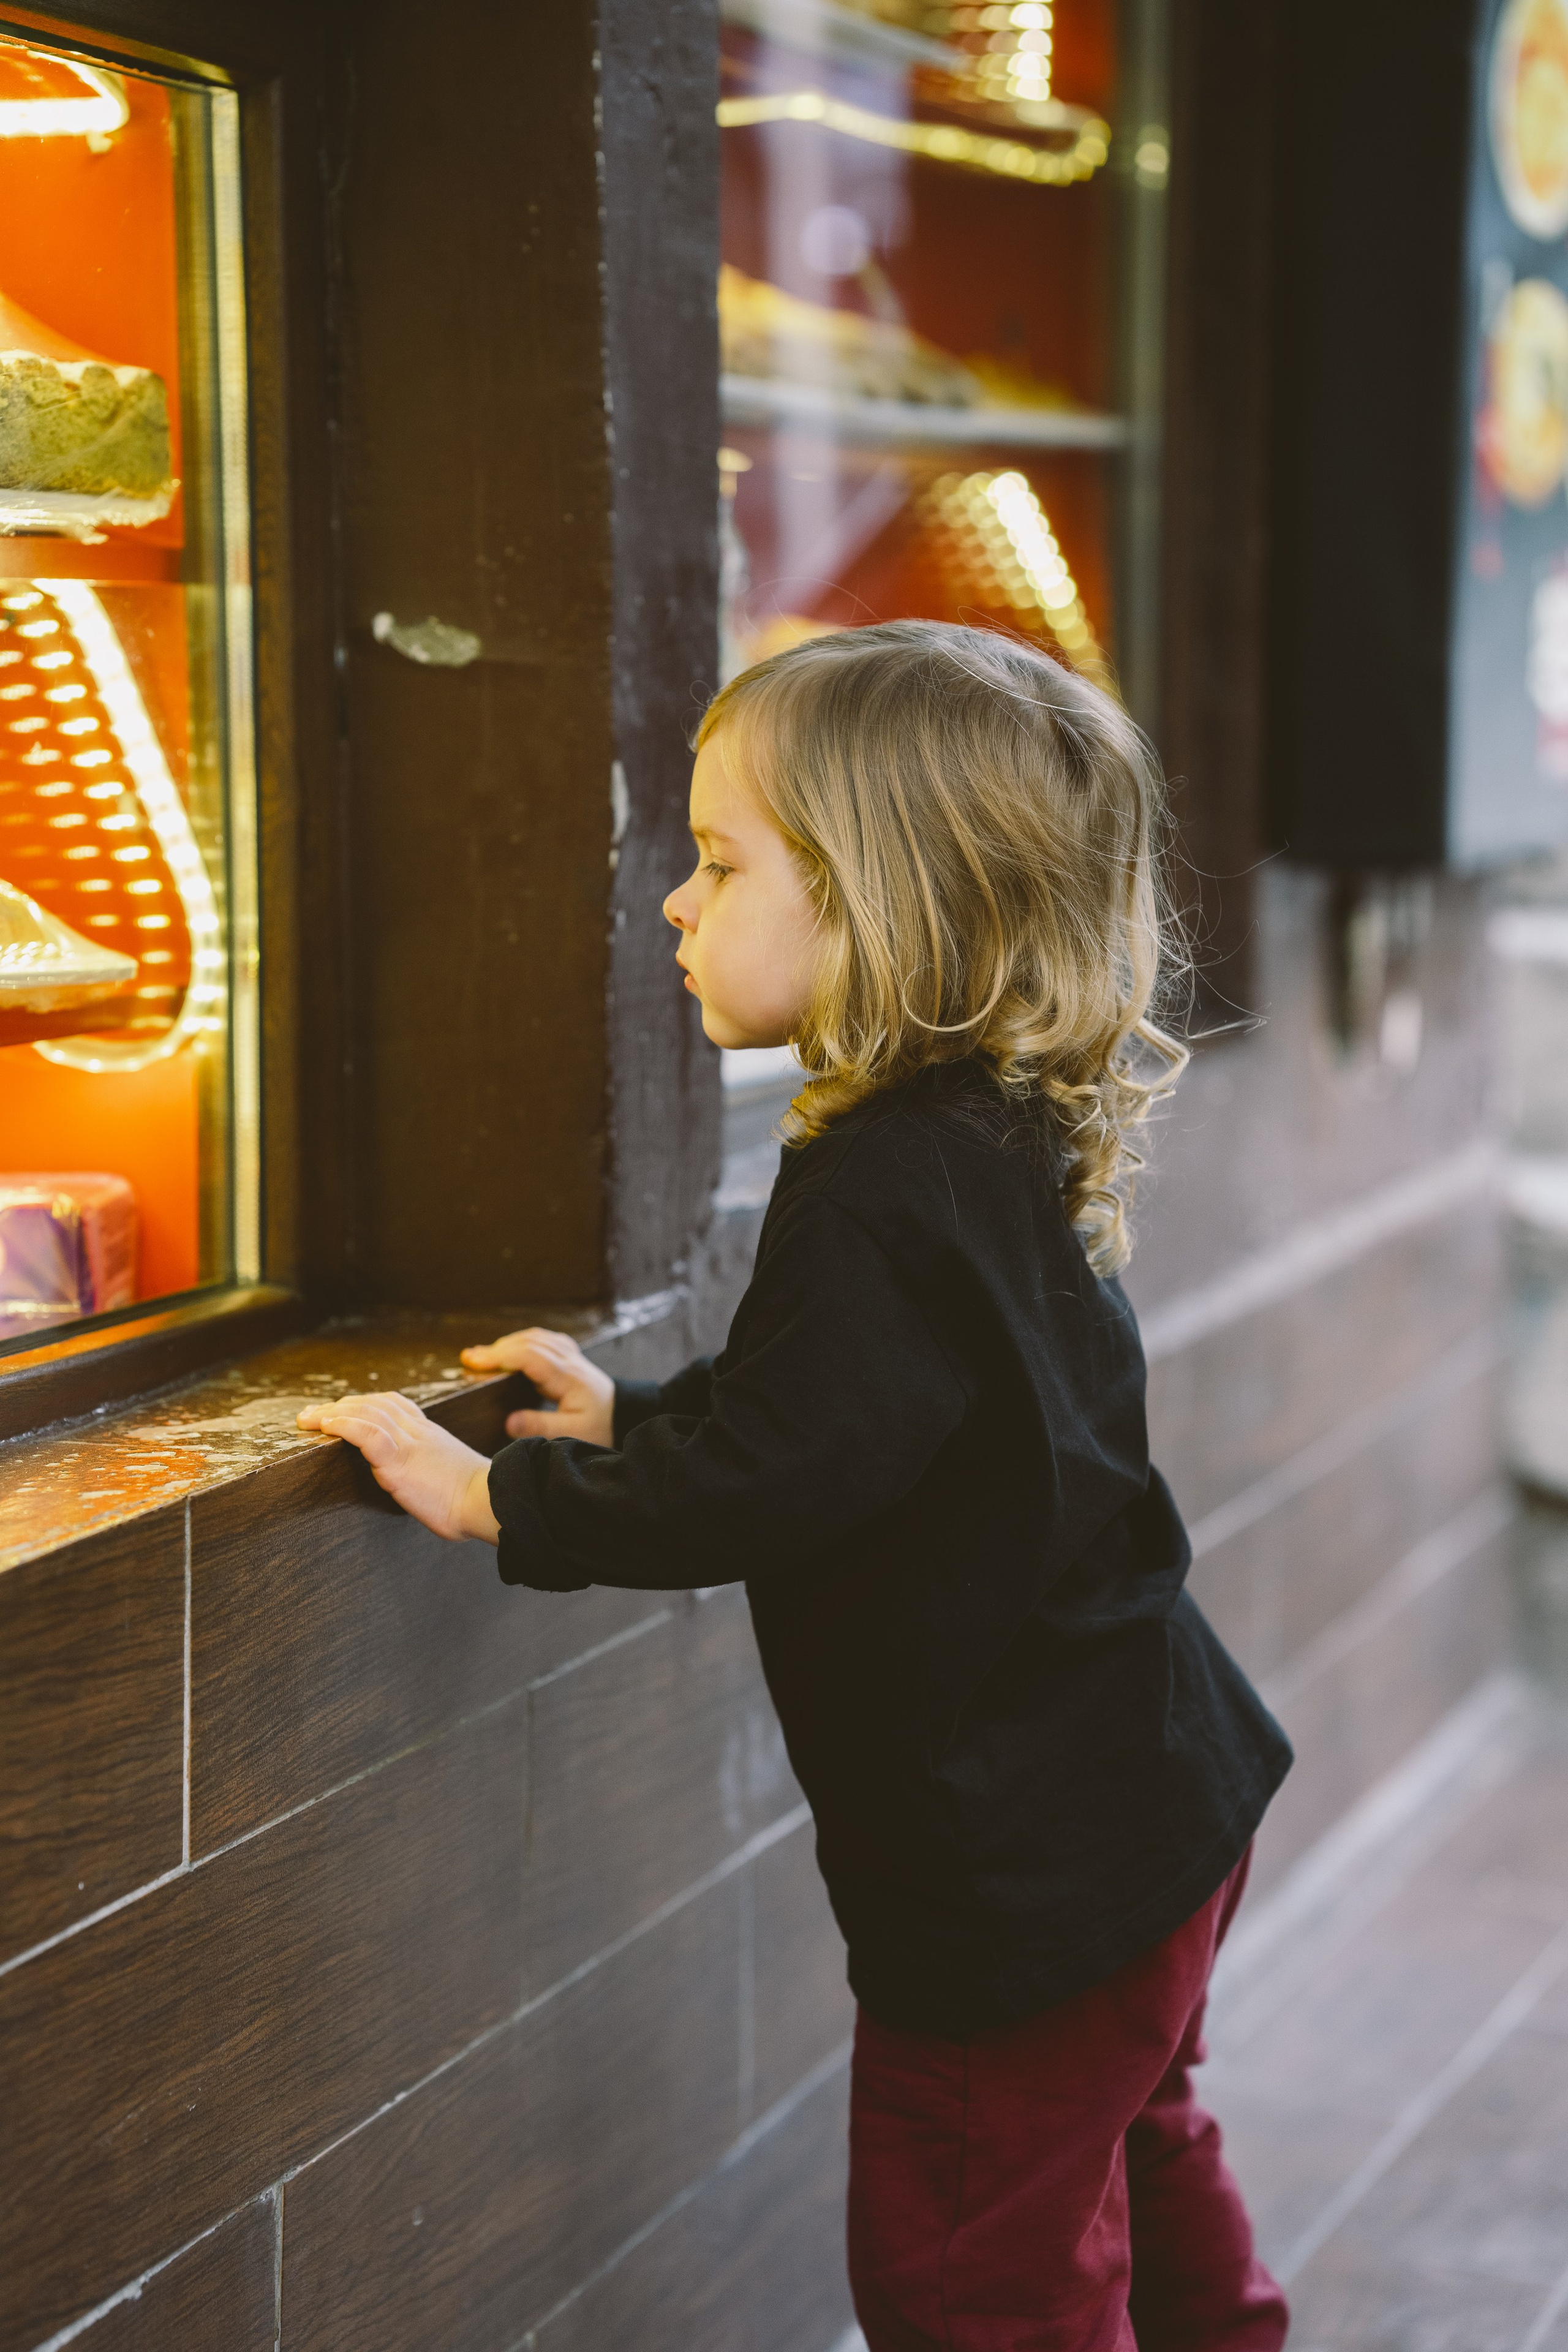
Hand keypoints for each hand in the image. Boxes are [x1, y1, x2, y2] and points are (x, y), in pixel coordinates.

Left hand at [296, 1392, 498, 1543]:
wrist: (489, 1500)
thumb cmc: (477, 1499)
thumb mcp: (453, 1477)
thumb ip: (434, 1473)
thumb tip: (427, 1488)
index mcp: (430, 1435)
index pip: (396, 1405)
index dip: (367, 1402)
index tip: (345, 1407)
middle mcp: (418, 1432)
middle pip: (375, 1404)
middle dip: (342, 1405)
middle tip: (314, 1413)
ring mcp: (408, 1444)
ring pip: (366, 1413)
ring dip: (332, 1412)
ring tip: (308, 1418)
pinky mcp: (400, 1460)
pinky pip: (367, 1433)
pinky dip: (344, 1425)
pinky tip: (326, 1426)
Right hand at [460, 1326, 615, 1447]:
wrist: (625, 1416)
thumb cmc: (600, 1427)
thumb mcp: (572, 1434)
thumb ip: (540, 1426)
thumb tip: (508, 1421)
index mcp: (569, 1377)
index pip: (529, 1356)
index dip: (500, 1356)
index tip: (474, 1362)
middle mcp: (570, 1360)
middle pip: (529, 1343)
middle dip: (497, 1349)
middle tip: (469, 1359)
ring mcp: (571, 1356)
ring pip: (535, 1338)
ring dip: (508, 1343)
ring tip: (482, 1355)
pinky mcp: (570, 1358)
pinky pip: (543, 1341)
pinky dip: (522, 1342)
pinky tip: (510, 1349)